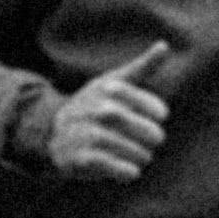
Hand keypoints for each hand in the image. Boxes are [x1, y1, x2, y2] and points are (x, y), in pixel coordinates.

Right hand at [41, 40, 171, 181]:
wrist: (54, 131)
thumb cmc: (94, 105)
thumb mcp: (114, 82)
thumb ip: (142, 67)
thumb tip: (164, 45)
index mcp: (110, 89)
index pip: (156, 109)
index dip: (156, 115)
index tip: (154, 116)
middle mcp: (98, 110)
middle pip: (148, 132)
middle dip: (150, 138)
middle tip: (148, 140)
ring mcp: (87, 134)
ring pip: (133, 151)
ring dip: (140, 157)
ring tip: (137, 155)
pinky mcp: (81, 158)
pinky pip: (117, 168)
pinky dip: (126, 172)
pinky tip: (128, 170)